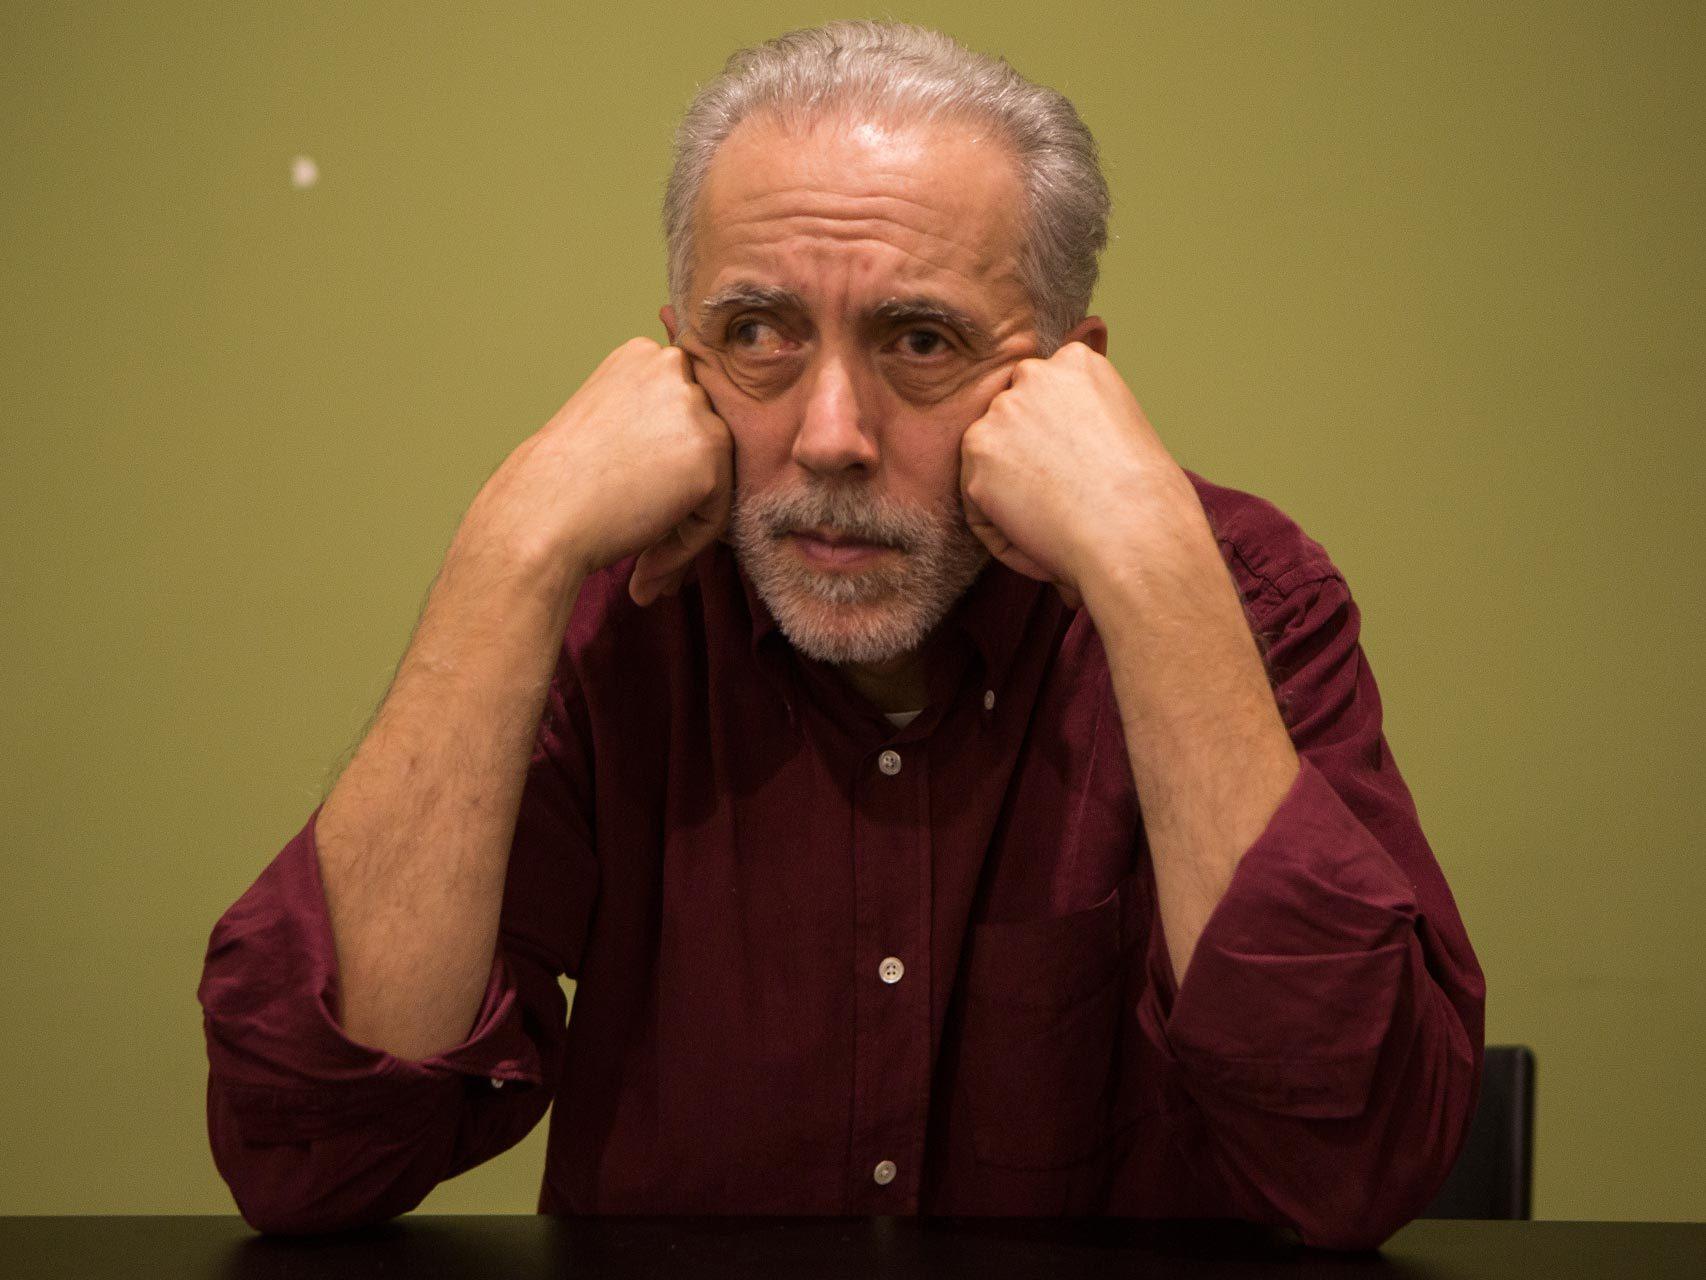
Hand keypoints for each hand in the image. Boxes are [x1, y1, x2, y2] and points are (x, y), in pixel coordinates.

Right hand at [453, 337, 733, 606]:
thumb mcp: (606, 425)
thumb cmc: (557, 485)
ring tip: (645, 569)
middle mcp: (673, 369)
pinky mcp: (710, 452)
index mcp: (644, 356)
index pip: (683, 414)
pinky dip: (686, 547)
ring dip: (685, 526)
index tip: (638, 503)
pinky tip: (645, 572)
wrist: (538, 516)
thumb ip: (650, 423)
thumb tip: (689, 455)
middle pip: (703, 443)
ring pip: (716, 479)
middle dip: (680, 496)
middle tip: (646, 547)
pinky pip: (715, 513)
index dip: (666, 466)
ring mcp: (695, 408)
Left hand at [958, 342, 1194, 608]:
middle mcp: (1033, 375)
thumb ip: (1078, 417)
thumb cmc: (1145, 496)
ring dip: (1010, 496)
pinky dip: (1000, 530)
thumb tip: (1047, 440)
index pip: (1042, 396)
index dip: (1054, 441)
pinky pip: (976, 504)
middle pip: (1010, 423)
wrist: (1135, 531)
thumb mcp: (1122, 425)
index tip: (1077, 470)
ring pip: (989, 463)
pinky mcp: (978, 452)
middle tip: (1063, 498)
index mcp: (1076, 362)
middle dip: (1026, 460)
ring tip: (1057, 521)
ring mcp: (1001, 411)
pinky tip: (1039, 538)